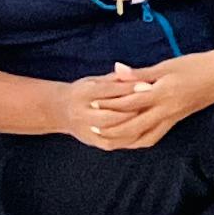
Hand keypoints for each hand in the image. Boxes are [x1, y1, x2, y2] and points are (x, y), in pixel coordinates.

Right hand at [61, 67, 177, 152]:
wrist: (60, 110)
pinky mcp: (90, 140)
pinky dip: (128, 138)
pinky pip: (112, 142)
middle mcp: (81, 113)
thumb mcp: (96, 80)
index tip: (150, 85)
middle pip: (110, 115)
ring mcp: (84, 129)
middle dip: (132, 111)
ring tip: (151, 118)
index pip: (108, 91)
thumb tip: (133, 72)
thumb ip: (115, 78)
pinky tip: (143, 131)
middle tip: (154, 106)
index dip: (129, 88)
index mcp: (83, 93)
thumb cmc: (85, 91)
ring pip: (111, 131)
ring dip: (132, 126)